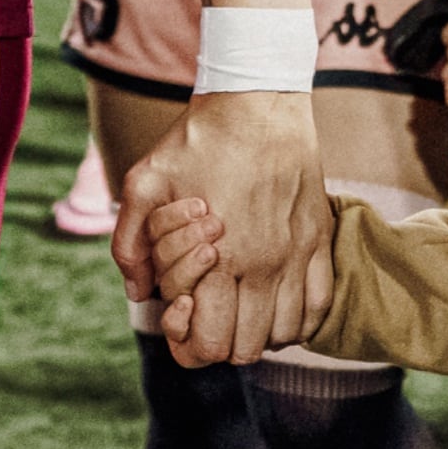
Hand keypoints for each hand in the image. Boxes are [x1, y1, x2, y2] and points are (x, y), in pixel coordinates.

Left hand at [115, 91, 329, 362]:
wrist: (256, 99)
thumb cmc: (195, 142)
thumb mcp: (143, 184)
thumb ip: (128, 245)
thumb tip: (139, 293)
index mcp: (217, 259)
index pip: (208, 346)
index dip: (188, 340)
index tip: (184, 308)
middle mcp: (262, 265)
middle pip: (246, 349)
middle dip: (221, 339)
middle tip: (210, 305)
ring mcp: (296, 254)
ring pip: (285, 335)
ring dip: (260, 329)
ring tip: (241, 299)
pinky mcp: (319, 239)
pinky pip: (318, 307)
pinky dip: (297, 317)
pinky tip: (276, 295)